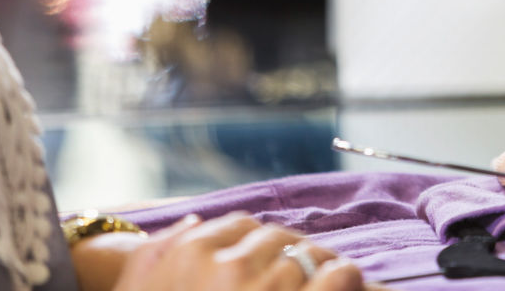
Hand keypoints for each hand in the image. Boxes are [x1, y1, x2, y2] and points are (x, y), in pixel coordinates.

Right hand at [76, 212, 367, 290]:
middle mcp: (228, 266)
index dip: (257, 247)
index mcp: (189, 257)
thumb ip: (159, 253)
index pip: (242, 227)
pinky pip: (339, 274)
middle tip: (295, 279)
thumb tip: (194, 221)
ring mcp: (268, 287)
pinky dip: (345, 280)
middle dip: (288, 256)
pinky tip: (341, 289)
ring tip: (321, 285)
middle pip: (279, 238)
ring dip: (319, 268)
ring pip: (311, 253)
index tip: (264, 265)